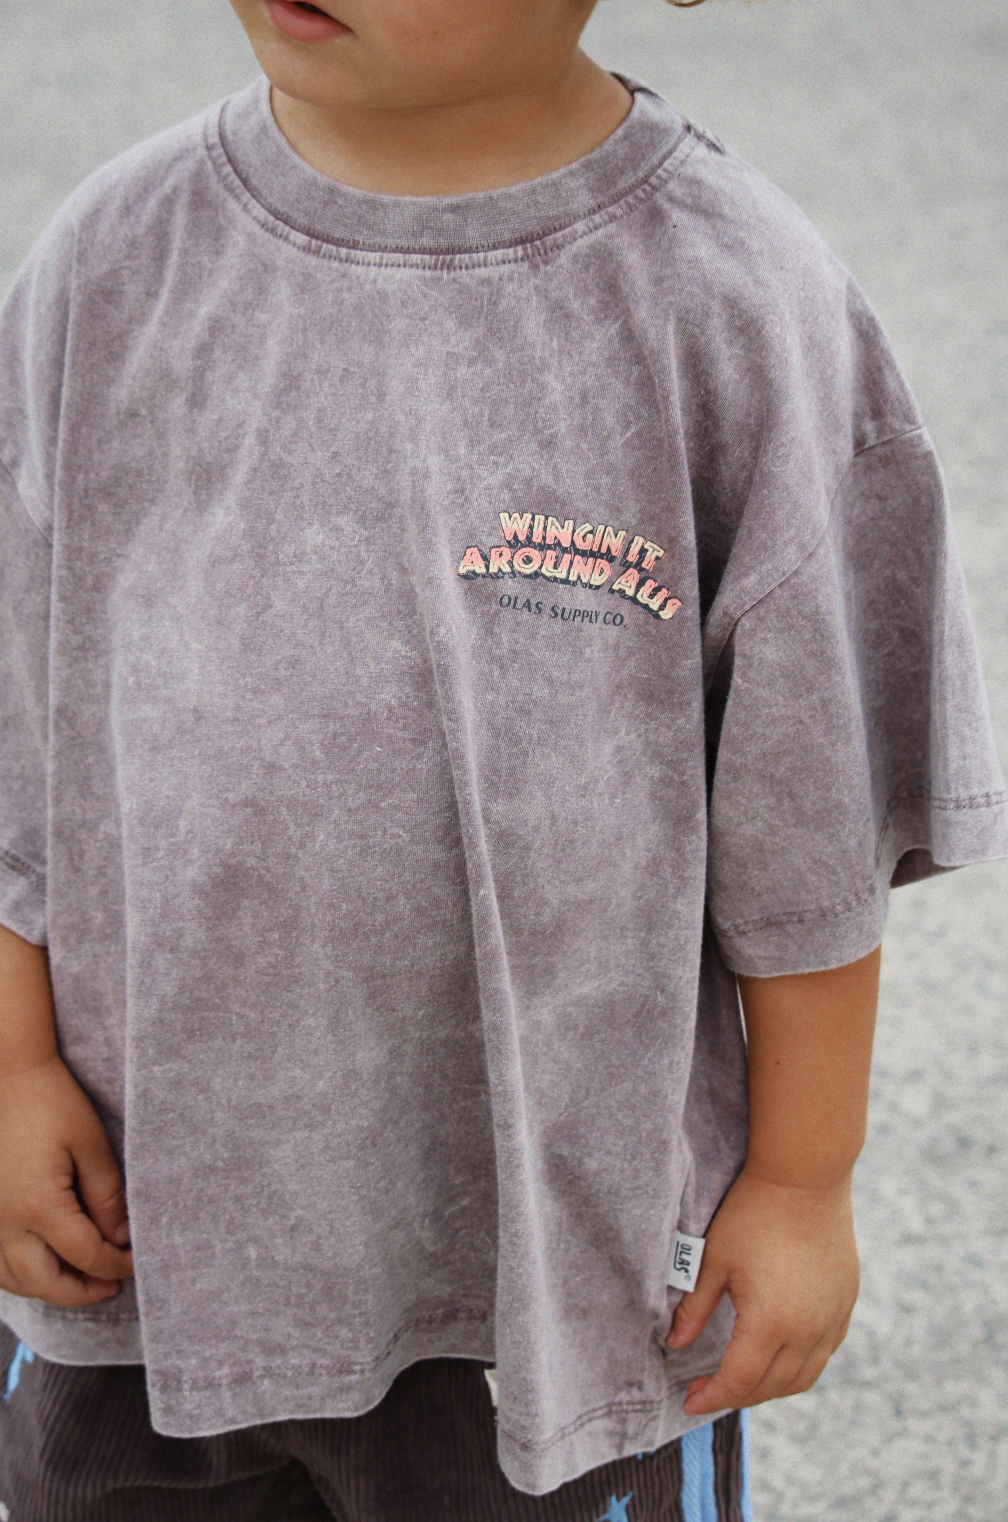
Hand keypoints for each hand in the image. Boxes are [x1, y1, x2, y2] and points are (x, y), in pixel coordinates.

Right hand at [0, 1055, 133, 1305]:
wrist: (8, 1077)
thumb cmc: (52, 1104)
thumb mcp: (91, 1145)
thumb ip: (108, 1196)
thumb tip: (121, 1238)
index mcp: (39, 1206)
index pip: (85, 1255)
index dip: (115, 1265)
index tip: (136, 1262)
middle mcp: (5, 1224)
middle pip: (46, 1283)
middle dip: (83, 1291)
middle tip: (112, 1284)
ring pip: (15, 1281)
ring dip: (50, 1289)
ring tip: (82, 1280)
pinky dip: (20, 1276)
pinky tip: (42, 1267)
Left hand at [664, 1167, 858, 1414]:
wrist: (805, 1174)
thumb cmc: (752, 1212)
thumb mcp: (713, 1261)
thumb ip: (694, 1309)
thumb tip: (674, 1345)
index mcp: (771, 1324)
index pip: (739, 1382)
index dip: (712, 1397)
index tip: (689, 1401)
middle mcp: (808, 1330)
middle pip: (771, 1386)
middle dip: (738, 1395)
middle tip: (708, 1389)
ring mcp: (833, 1317)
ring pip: (803, 1376)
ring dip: (771, 1386)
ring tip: (742, 1378)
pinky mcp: (846, 1301)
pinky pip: (825, 1352)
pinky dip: (800, 1365)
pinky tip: (779, 1355)